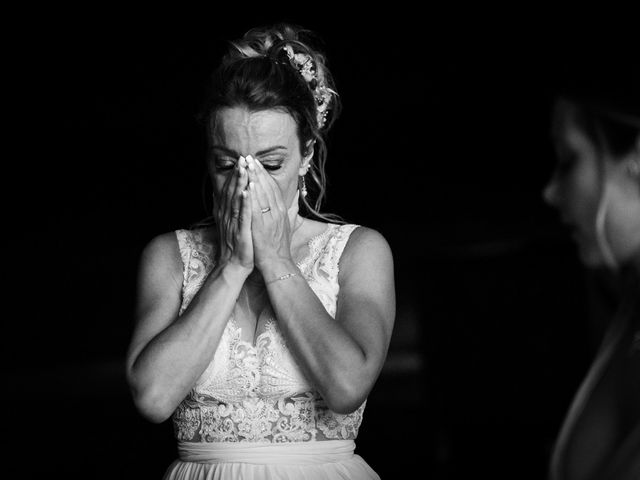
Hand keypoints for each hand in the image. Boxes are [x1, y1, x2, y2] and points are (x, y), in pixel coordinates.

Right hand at [214, 157, 252, 270]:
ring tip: (244, 169)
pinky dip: (244, 203)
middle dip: (238, 174)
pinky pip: (242, 215)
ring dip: (240, 184)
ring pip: (236, 200)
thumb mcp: (232, 222)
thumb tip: (224, 193)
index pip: (231, 190)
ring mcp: (233, 223)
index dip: (235, 175)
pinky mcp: (240, 232)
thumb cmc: (237, 243)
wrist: (234, 264)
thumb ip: (229, 207)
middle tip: (242, 158)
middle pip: (232, 191)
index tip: (241, 160)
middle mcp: (227, 215)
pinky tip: (246, 192)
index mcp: (227, 212)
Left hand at [244, 155, 296, 269]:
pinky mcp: (262, 228)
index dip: (265, 174)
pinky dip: (253, 198)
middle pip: (268, 188)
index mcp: (282, 211)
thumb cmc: (279, 246)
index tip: (257, 163)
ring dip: (255, 179)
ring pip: (263, 195)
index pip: (273, 188)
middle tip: (249, 157)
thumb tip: (298, 196)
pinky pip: (257, 210)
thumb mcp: (288, 225)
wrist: (278, 264)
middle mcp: (277, 213)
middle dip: (258, 171)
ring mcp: (270, 220)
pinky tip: (248, 186)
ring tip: (248, 165)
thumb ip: (292, 209)